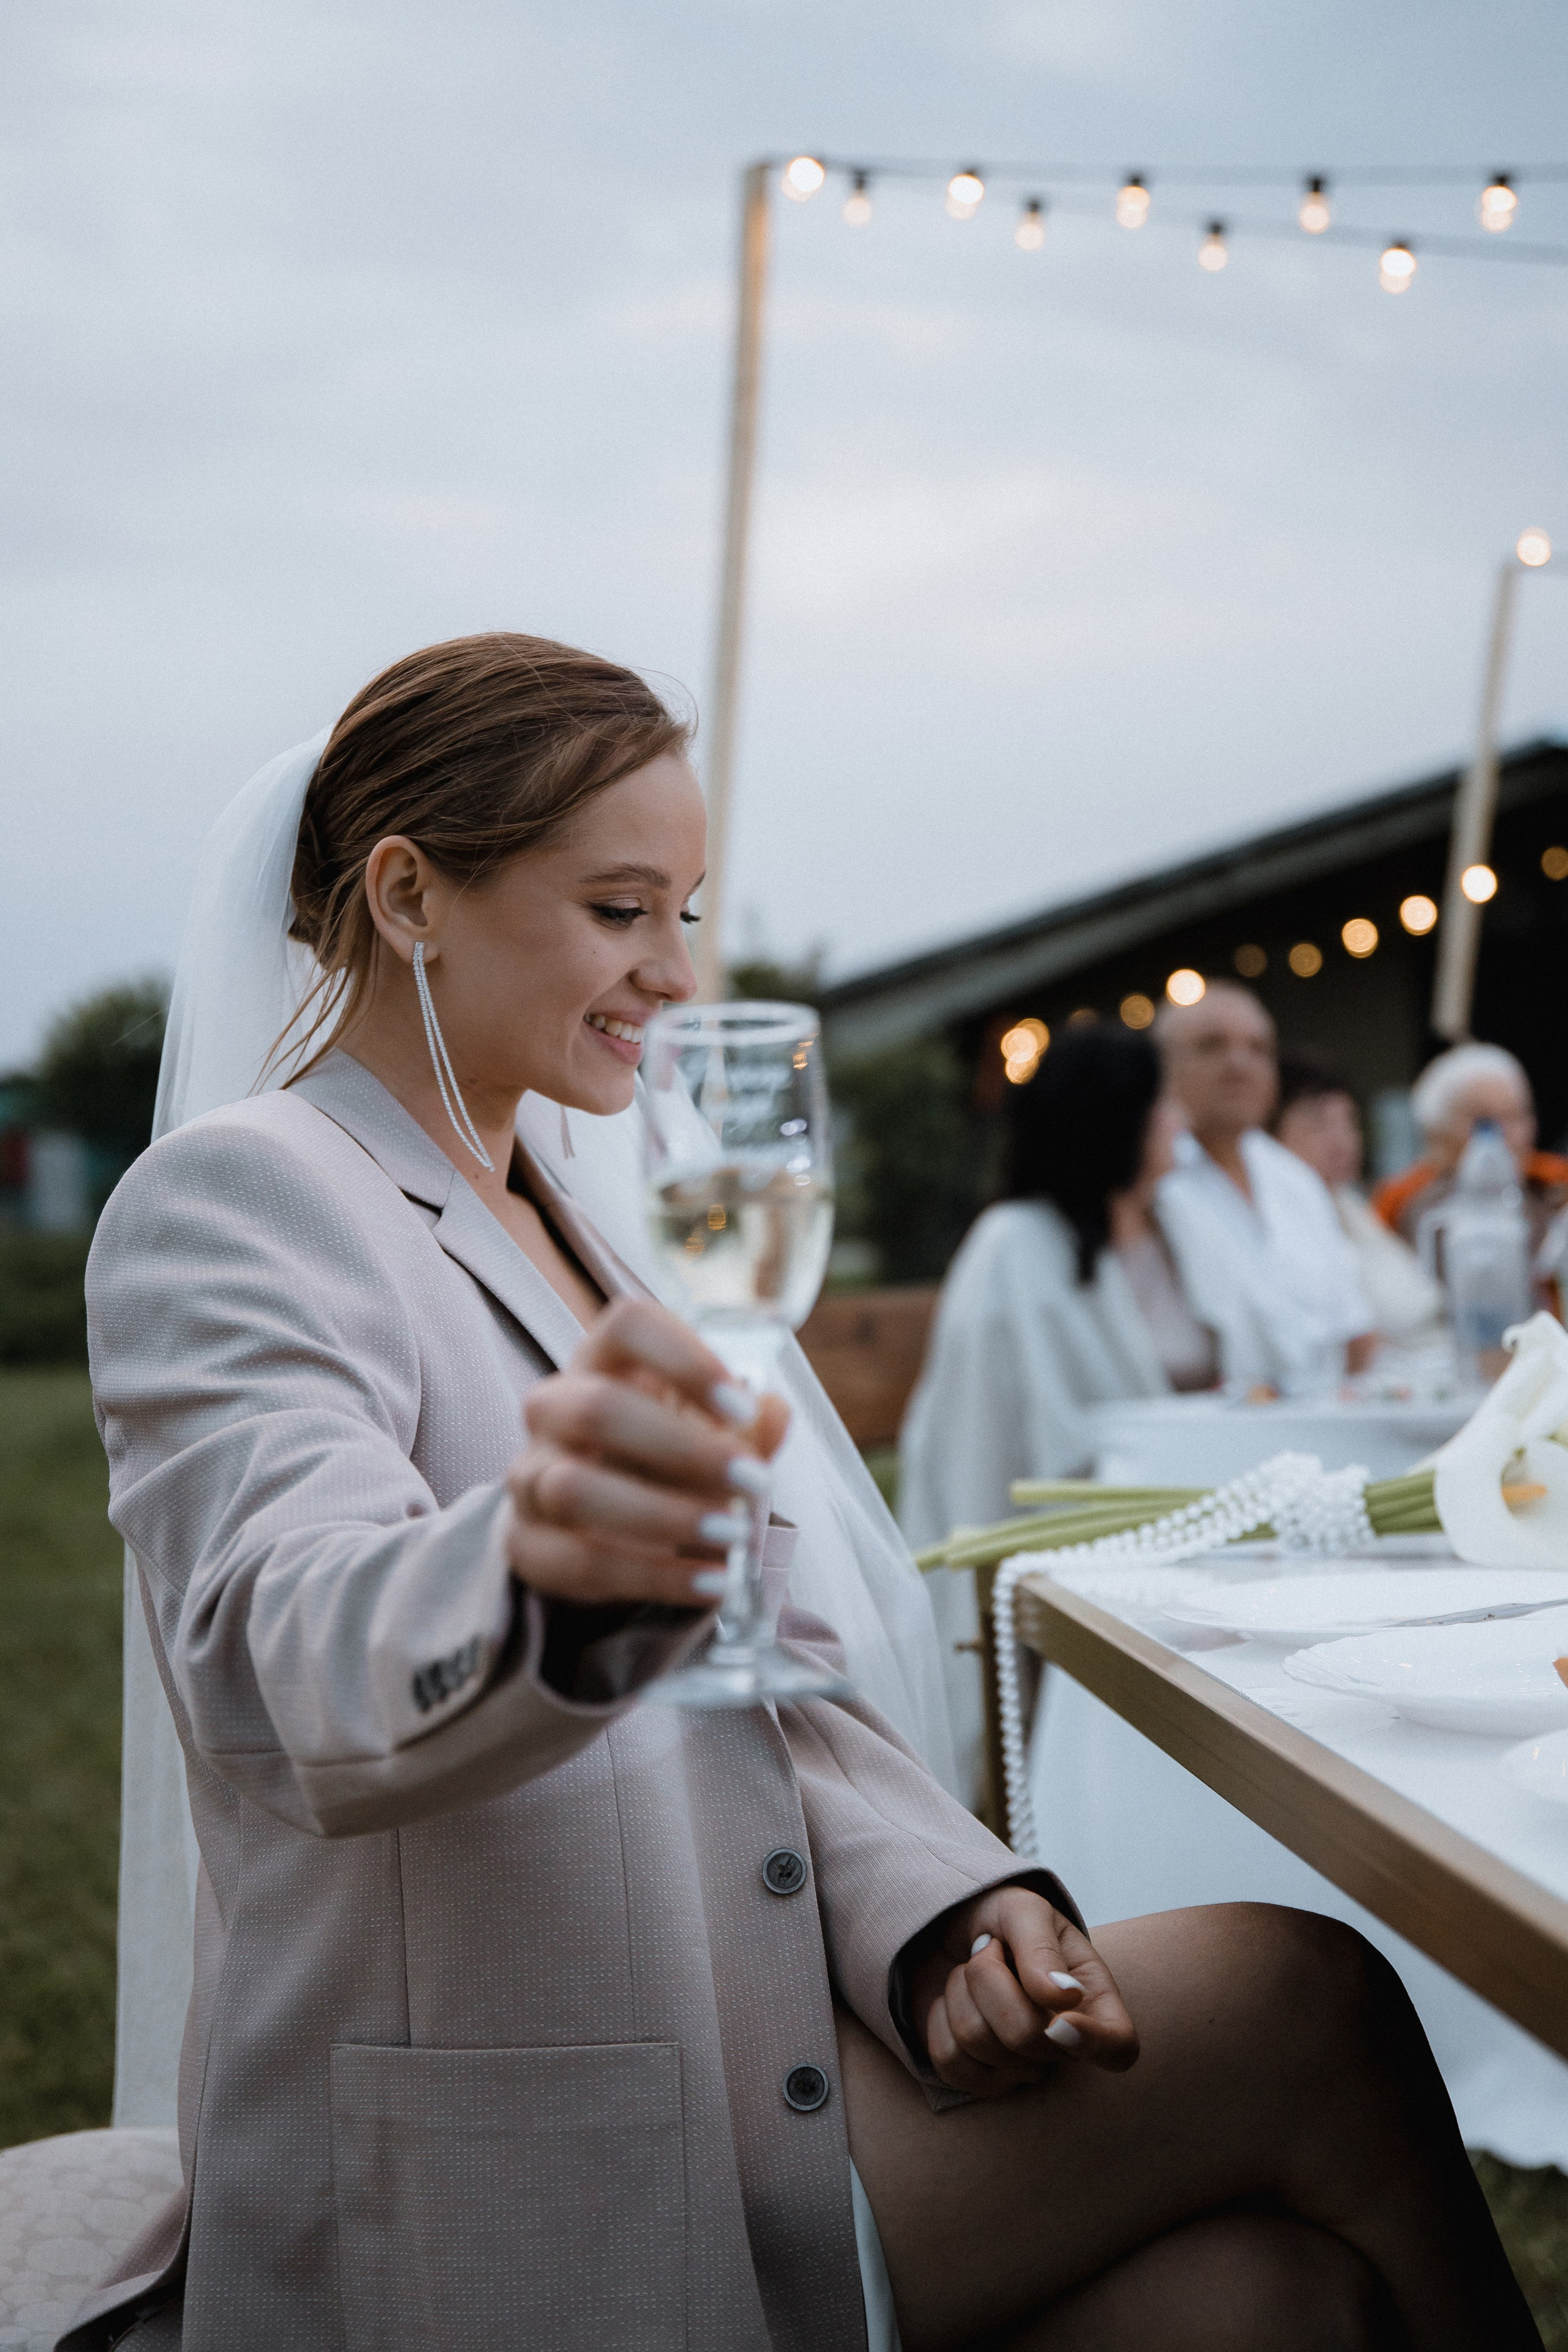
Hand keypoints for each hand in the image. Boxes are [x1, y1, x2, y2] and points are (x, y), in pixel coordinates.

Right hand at [505, 1296, 789, 1608]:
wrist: (594, 1523)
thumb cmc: (662, 1460)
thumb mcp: (711, 1435)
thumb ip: (746, 1428)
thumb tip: (773, 1413)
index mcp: (603, 1360)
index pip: (628, 1326)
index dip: (684, 1360)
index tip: (741, 1406)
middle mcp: (554, 1408)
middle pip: (597, 1409)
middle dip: (683, 1449)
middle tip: (752, 1482)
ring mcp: (530, 1476)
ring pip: (573, 1488)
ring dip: (663, 1515)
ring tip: (732, 1536)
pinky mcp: (526, 1543)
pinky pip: (579, 1562)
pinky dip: (654, 1578)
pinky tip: (711, 1584)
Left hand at [911, 1886, 1138, 2097]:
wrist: (947, 1927)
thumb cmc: (999, 1918)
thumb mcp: (1024, 1911)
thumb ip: (1042, 1948)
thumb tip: (1065, 1999)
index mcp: (1091, 1999)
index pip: (1118, 2048)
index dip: (1094, 2042)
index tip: (1058, 2017)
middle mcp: (1061, 2044)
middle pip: (1028, 2039)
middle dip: (991, 1980)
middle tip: (988, 1948)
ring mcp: (1019, 2067)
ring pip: (982, 2046)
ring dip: (961, 1991)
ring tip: (970, 1970)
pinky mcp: (977, 2076)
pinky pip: (951, 2064)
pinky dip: (938, 2019)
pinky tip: (950, 1999)